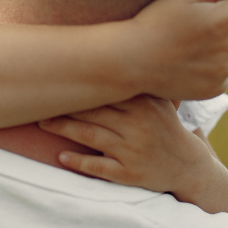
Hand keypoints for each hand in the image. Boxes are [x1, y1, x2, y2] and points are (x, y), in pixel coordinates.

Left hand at [38, 95, 227, 213]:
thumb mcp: (156, 101)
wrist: (188, 167)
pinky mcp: (130, 174)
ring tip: (42, 124)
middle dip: (64, 107)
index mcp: (144, 104)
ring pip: (92, 137)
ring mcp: (134, 151)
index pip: (106, 90)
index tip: (56, 76)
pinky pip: (99, 167)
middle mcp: (139, 125)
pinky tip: (61, 156)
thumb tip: (102, 52)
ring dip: (63, 129)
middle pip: (93, 112)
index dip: (80, 84)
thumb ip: (134, 82)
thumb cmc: (164, 127)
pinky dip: (79, 161)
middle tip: (38, 102)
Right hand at [128, 0, 227, 100]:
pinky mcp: (214, 87)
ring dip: (225, 43)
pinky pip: (224, 72)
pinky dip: (215, 65)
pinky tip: (191, 60)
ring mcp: (223, 69)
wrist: (132, 61)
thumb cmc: (154, 22)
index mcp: (224, 18)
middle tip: (217, 15)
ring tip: (193, 42)